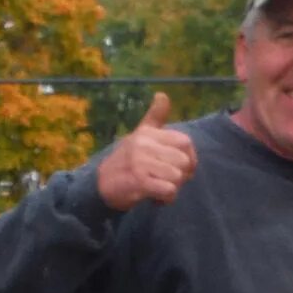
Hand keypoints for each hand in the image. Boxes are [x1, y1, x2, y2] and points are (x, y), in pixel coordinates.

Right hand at [95, 94, 197, 208]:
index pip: (185, 142)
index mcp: (148, 133)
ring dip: (173, 188)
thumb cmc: (127, 160)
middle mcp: (144, 144)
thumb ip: (155, 117)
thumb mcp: (140, 135)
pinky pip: (169, 190)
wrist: (101, 184)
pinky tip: (156, 197)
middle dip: (182, 176)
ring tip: (159, 188)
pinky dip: (166, 198)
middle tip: (167, 180)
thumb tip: (162, 95)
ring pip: (178, 176)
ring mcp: (140, 162)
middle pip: (184, 161)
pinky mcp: (139, 180)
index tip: (182, 167)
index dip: (190, 158)